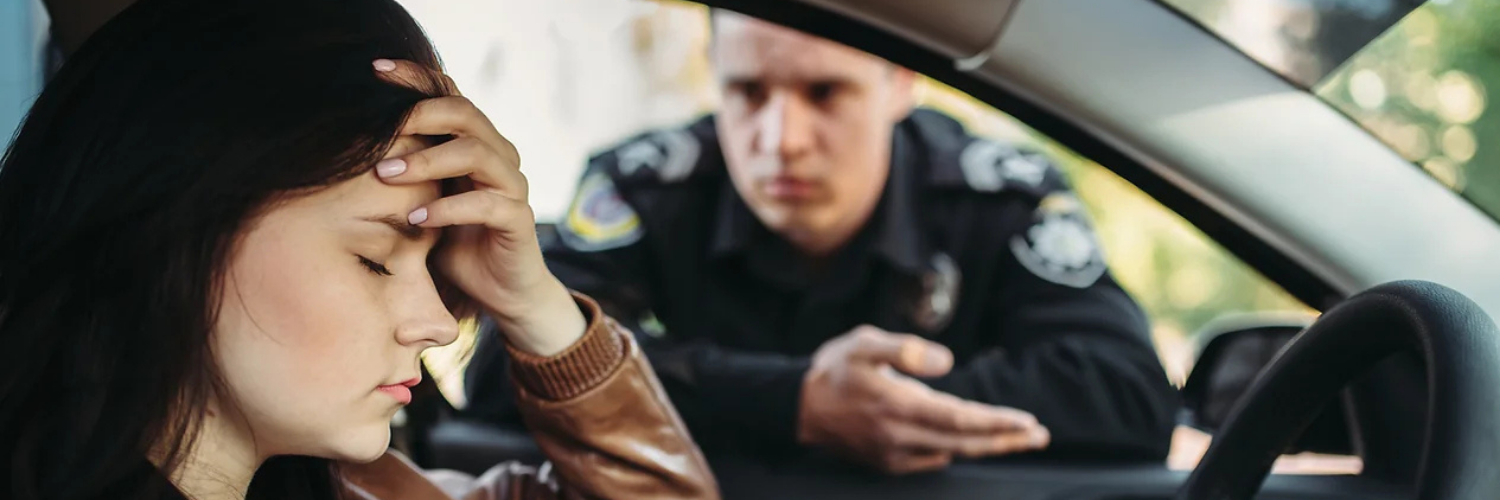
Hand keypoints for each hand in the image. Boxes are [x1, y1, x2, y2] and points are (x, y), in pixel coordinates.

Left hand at [372, 59, 583, 355]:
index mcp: (474, 142)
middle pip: (465, 113)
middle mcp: (498, 155)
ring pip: (477, 152)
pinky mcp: (518, 219)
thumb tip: (344, 139)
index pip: (448, 95)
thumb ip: (402, 168)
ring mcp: (512, 186)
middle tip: (380, 131)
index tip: (373, 71)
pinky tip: (417, 220)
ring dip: (427, 160)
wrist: (497, 291)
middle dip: (419, 115)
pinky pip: (487, 205)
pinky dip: (448, 209)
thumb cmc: (452, 242)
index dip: (415, 77)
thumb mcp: (420, 199)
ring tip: (386, 175)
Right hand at [798, 326, 1050, 473]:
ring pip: (952, 454)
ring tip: (1017, 439)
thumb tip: (946, 362)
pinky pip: (932, 461)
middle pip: (964, 443)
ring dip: (987, 447)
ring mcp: (893, 455)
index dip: (996, 422)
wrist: (797, 406)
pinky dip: (957, 452)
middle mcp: (899, 436)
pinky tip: (972, 442)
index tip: (1027, 421)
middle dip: (1005, 440)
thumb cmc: (834, 369)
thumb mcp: (864, 343)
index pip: (959, 418)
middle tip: (1039, 436)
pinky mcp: (887, 463)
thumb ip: (905, 349)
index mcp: (897, 405)